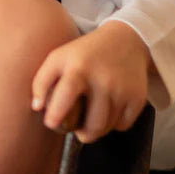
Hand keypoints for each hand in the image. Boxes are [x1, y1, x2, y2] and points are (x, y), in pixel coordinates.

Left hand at [31, 20, 150, 142]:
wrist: (125, 40)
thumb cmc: (85, 52)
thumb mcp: (59, 57)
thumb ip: (43, 80)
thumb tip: (37, 107)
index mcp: (79, 67)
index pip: (66, 95)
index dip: (56, 113)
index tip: (51, 124)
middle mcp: (102, 79)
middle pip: (92, 124)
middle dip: (82, 133)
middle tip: (77, 128)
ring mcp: (121, 90)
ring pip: (107, 128)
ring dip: (96, 128)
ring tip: (91, 116)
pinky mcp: (137, 98)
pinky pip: (122, 125)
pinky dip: (114, 123)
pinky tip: (109, 107)